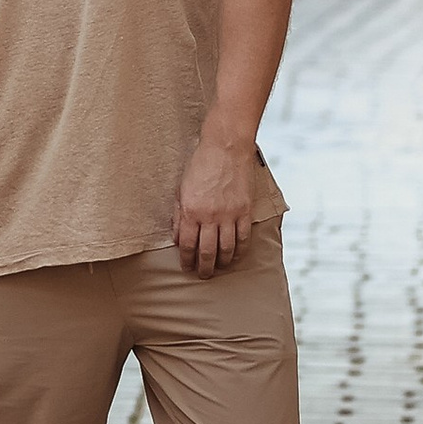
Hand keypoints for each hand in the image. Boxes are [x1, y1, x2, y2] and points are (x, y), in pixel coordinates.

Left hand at [173, 127, 257, 276]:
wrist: (225, 147)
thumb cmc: (200, 165)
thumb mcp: (181, 189)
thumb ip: (179, 215)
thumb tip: (178, 239)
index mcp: (190, 210)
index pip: (187, 245)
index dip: (186, 260)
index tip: (187, 267)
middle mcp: (209, 216)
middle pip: (207, 252)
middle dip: (204, 268)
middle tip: (203, 275)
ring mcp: (229, 214)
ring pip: (226, 249)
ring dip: (223, 263)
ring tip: (220, 268)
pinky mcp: (244, 211)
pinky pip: (243, 238)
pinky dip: (240, 251)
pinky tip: (236, 256)